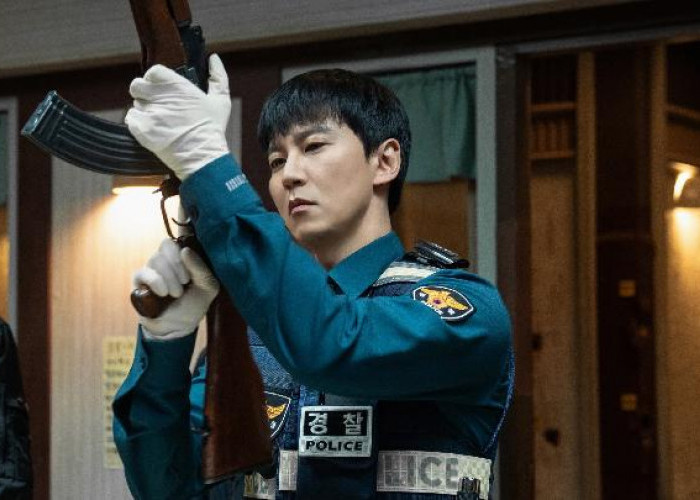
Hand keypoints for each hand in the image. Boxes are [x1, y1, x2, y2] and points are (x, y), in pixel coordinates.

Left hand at [125, 54, 230, 179]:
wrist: (203, 157)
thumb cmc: (212, 129)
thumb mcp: (221, 101)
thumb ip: (218, 77)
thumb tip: (214, 58)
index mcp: (177, 85)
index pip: (153, 71)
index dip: (155, 79)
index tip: (162, 89)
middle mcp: (160, 96)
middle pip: (137, 86)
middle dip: (144, 94)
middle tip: (157, 105)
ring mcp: (149, 112)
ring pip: (136, 104)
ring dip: (144, 111)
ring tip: (160, 122)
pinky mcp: (141, 129)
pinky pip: (130, 119)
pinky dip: (138, 125)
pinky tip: (153, 130)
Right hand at [133, 239, 218, 339]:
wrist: (177, 326)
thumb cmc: (193, 304)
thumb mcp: (207, 287)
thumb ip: (200, 268)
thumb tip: (185, 250)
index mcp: (181, 257)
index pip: (177, 241)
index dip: (183, 254)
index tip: (190, 275)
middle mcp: (165, 259)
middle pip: (166, 245)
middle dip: (178, 265)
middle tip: (185, 283)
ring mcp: (151, 268)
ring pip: (156, 259)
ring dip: (170, 279)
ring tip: (176, 294)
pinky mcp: (138, 281)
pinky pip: (143, 272)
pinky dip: (156, 282)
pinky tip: (163, 294)